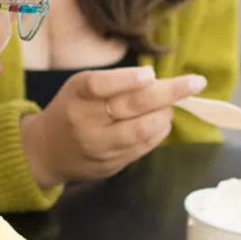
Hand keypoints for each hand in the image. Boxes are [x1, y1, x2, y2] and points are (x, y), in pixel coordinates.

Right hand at [21, 66, 207, 185]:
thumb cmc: (70, 109)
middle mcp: (86, 122)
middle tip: (195, 82)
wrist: (45, 151)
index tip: (150, 74)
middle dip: (167, 93)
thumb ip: (112, 83)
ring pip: (141, 130)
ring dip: (165, 114)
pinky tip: (162, 120)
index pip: (99, 85)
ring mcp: (99, 147)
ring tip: (171, 104)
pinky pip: (143, 147)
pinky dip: (159, 131)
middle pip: (130, 106)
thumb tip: (158, 82)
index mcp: (76, 97)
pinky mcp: (110, 165)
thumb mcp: (79, 88)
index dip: (126, 79)